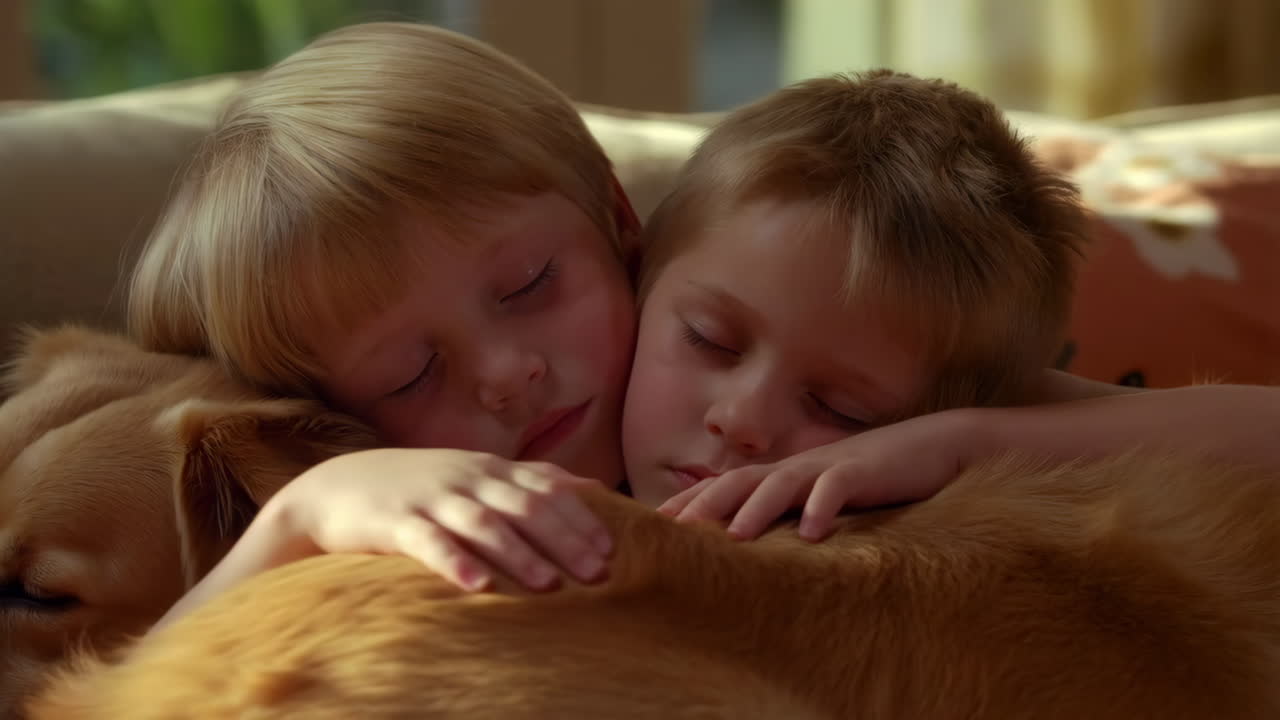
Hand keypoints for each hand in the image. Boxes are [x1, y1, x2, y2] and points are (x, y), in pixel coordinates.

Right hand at [157, 448, 613, 631]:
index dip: (580, 518)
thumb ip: (530, 478)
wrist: (334, 488)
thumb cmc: (418, 486)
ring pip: (482, 522)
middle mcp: (465, 478)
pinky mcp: (393, 521)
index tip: (611, 550)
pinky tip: (476, 585)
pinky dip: (453, 562)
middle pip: (524, 506)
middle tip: (596, 573)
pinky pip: (426, 542)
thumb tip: (590, 485)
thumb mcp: (475, 474)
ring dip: (518, 553)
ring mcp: (429, 497)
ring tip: (548, 585)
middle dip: (564, 539)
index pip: (545, 488)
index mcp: (488, 468)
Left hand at [658, 410, 980, 540]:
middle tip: (674, 535)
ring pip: (782, 483)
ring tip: (736, 538)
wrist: (933, 447)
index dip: (688, 505)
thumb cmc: (872, 480)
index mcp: (781, 477)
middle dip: (705, 506)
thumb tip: (749, 550)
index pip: (723, 488)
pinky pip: (839, 487)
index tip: (651, 529)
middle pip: (739, 482)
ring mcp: (827, 466)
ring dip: (758, 509)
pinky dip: (824, 508)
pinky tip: (813, 535)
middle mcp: (795, 468)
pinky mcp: (864, 471)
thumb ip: (788, 518)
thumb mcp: (821, 501)